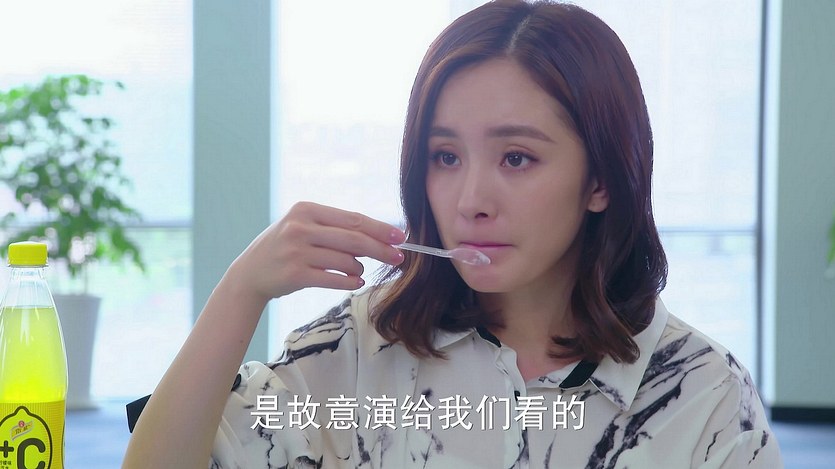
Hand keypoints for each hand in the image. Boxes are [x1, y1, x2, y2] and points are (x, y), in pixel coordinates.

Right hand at [224, 201, 405, 303]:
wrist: (250, 273)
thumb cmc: (285, 247)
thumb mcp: (303, 226)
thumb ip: (335, 228)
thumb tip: (379, 235)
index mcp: (306, 209)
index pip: (353, 218)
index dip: (380, 228)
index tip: (400, 236)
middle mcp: (300, 227)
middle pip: (354, 239)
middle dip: (381, 249)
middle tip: (399, 258)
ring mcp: (296, 251)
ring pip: (346, 261)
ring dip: (359, 268)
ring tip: (358, 271)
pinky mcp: (295, 275)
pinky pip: (334, 279)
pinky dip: (350, 281)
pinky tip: (355, 281)